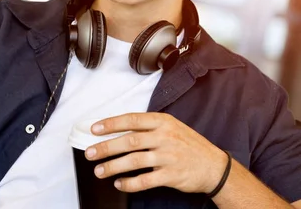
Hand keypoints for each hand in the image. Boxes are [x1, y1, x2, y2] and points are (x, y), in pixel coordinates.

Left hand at [85, 112, 227, 193]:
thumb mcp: (171, 127)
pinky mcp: (171, 175)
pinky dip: (130, 183)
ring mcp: (168, 156)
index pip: (131, 120)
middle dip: (106, 147)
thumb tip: (117, 129)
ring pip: (134, 161)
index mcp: (162, 122)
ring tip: (99, 171)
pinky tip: (119, 184)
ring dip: (113, 166)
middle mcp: (164, 137)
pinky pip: (145, 180)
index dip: (111, 124)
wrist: (215, 166)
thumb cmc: (188, 145)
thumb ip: (148, 127)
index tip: (94, 129)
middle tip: (90, 153)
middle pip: (129, 141)